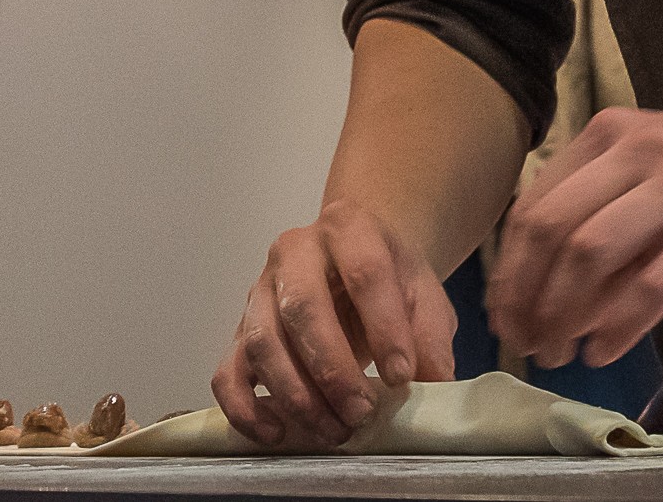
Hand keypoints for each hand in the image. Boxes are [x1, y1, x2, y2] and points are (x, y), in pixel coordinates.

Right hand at [211, 200, 457, 449]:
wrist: (355, 263)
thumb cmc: (390, 281)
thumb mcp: (424, 296)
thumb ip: (431, 336)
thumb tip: (435, 384)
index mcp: (349, 228)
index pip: (365, 273)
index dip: (384, 329)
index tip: (401, 377)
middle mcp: (295, 252)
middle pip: (303, 308)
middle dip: (332, 370)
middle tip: (361, 413)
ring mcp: (259, 291)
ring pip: (262, 343)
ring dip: (296, 396)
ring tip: (334, 429)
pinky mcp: (238, 332)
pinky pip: (226, 374)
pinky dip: (245, 409)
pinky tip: (277, 434)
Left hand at [484, 108, 662, 370]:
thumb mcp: (661, 172)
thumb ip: (604, 207)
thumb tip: (535, 282)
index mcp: (615, 132)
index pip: (536, 205)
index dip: (510, 271)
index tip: (504, 316)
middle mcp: (643, 147)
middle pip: (555, 231)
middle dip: (529, 299)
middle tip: (526, 344)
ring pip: (594, 255)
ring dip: (566, 316)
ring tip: (560, 353)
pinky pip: (652, 284)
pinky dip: (619, 326)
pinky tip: (606, 350)